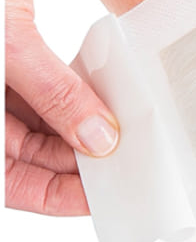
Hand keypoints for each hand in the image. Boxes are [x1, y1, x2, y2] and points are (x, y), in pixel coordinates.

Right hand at [5, 0, 118, 215]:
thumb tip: (99, 140)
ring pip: (51, 125)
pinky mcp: (17, 58)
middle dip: (87, 159)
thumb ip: (55, 95)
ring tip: (130, 129)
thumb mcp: (7, 45)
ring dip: (89, 126)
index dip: (64, 195)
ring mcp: (0, 85)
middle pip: (38, 158)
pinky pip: (53, 91)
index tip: (114, 194)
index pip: (18, 184)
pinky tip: (109, 95)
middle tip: (136, 159)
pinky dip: (82, 95)